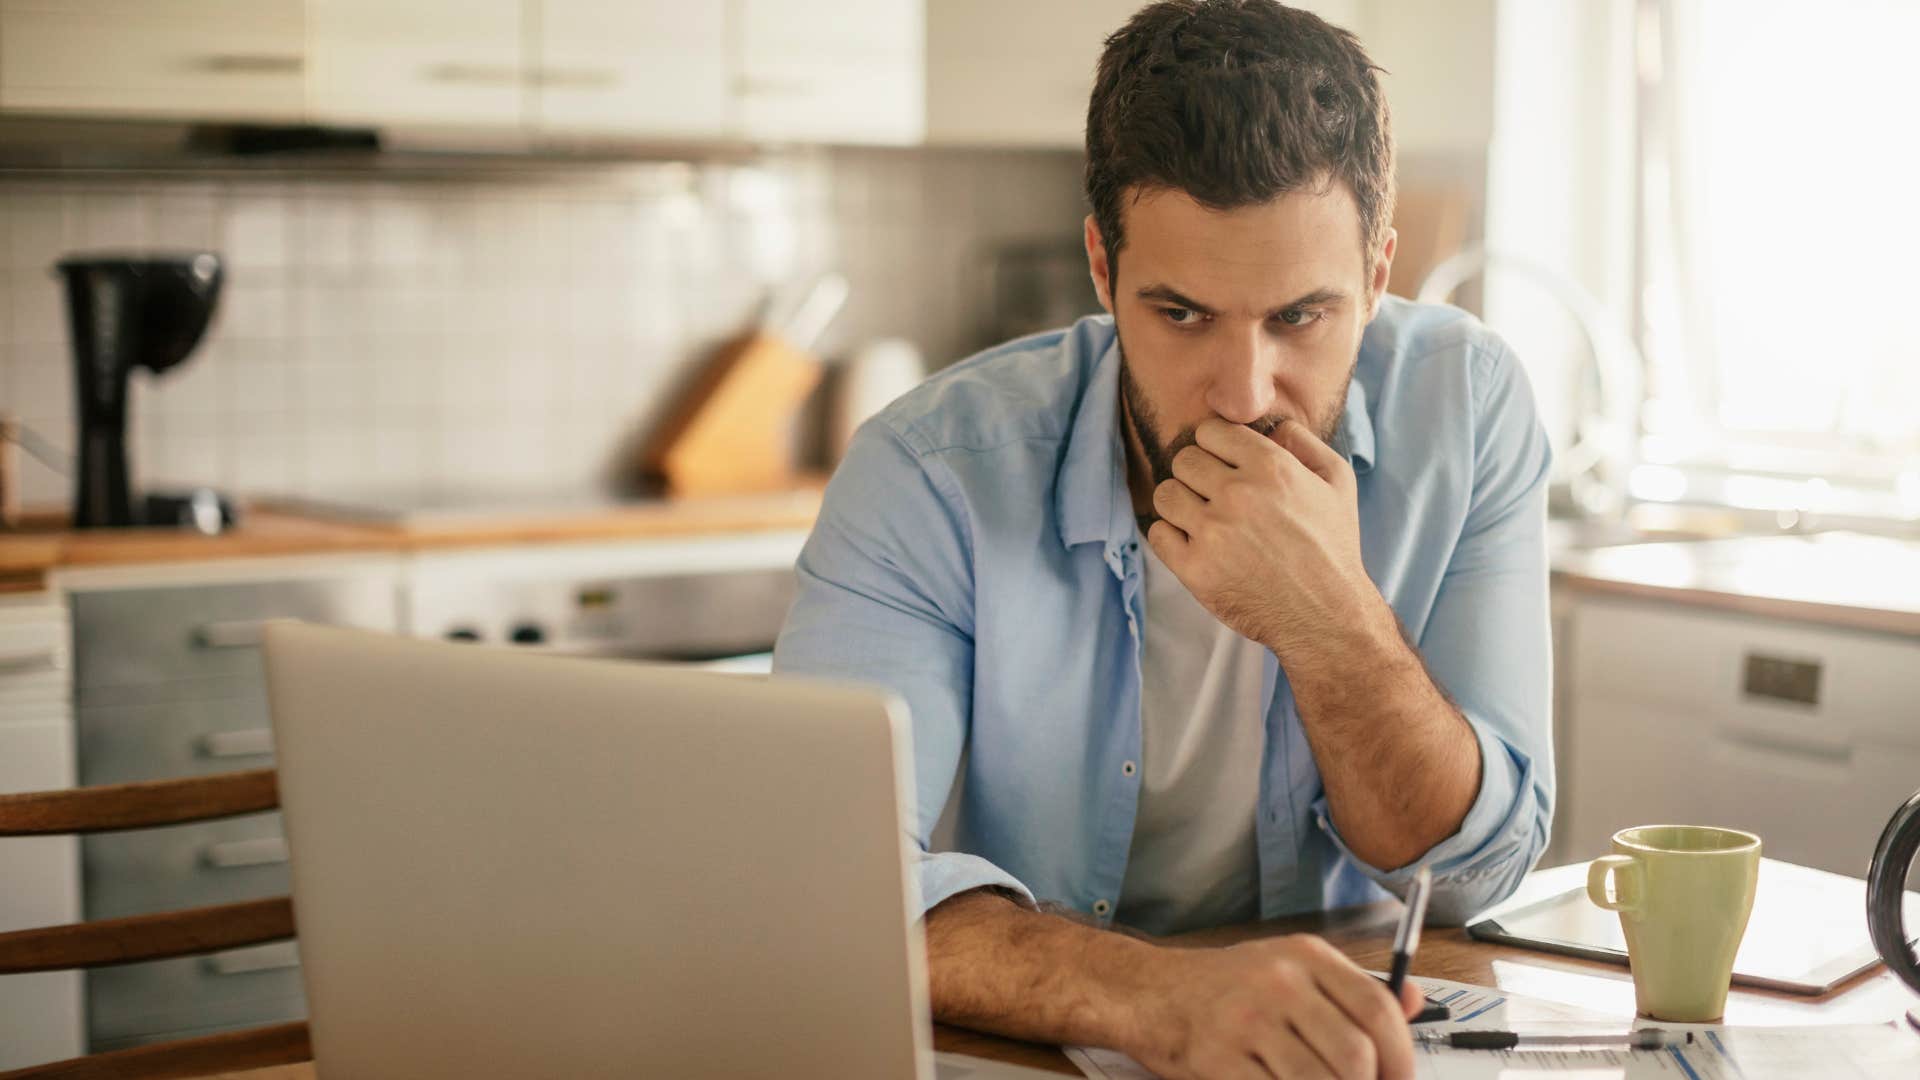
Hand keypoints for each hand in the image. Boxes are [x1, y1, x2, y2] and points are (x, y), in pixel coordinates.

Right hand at [1126, 934, 1423, 1079]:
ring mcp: (1247, 1022)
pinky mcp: (1220, 1061)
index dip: (1402, 1056)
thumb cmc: (1226, 986)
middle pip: (1355, 1055)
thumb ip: (1351, 988)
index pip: (1377, 1008)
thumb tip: (1414, 1000)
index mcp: (1306, 956)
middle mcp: (1279, 983)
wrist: (1150, 993)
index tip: (1402, 1079)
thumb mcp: (1291, 967)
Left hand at [1145, 418, 1383, 658]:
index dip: (1215, 446)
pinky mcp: (1195, 569)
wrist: (1325, 615)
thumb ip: (1305, 442)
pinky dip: (1171, 537)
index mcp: (1270, 466)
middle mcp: (1238, 494)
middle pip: (1183, 459)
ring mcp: (1213, 532)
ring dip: (1180, 504)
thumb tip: (1271, 426)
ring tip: (1202, 519)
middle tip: (1215, 496)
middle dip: (1197, 474)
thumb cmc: (1333, 547)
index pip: (1209, 431)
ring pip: (1165, 494)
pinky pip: (1157, 533)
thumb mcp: (1338, 482)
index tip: (1224, 465)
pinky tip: (1194, 544)